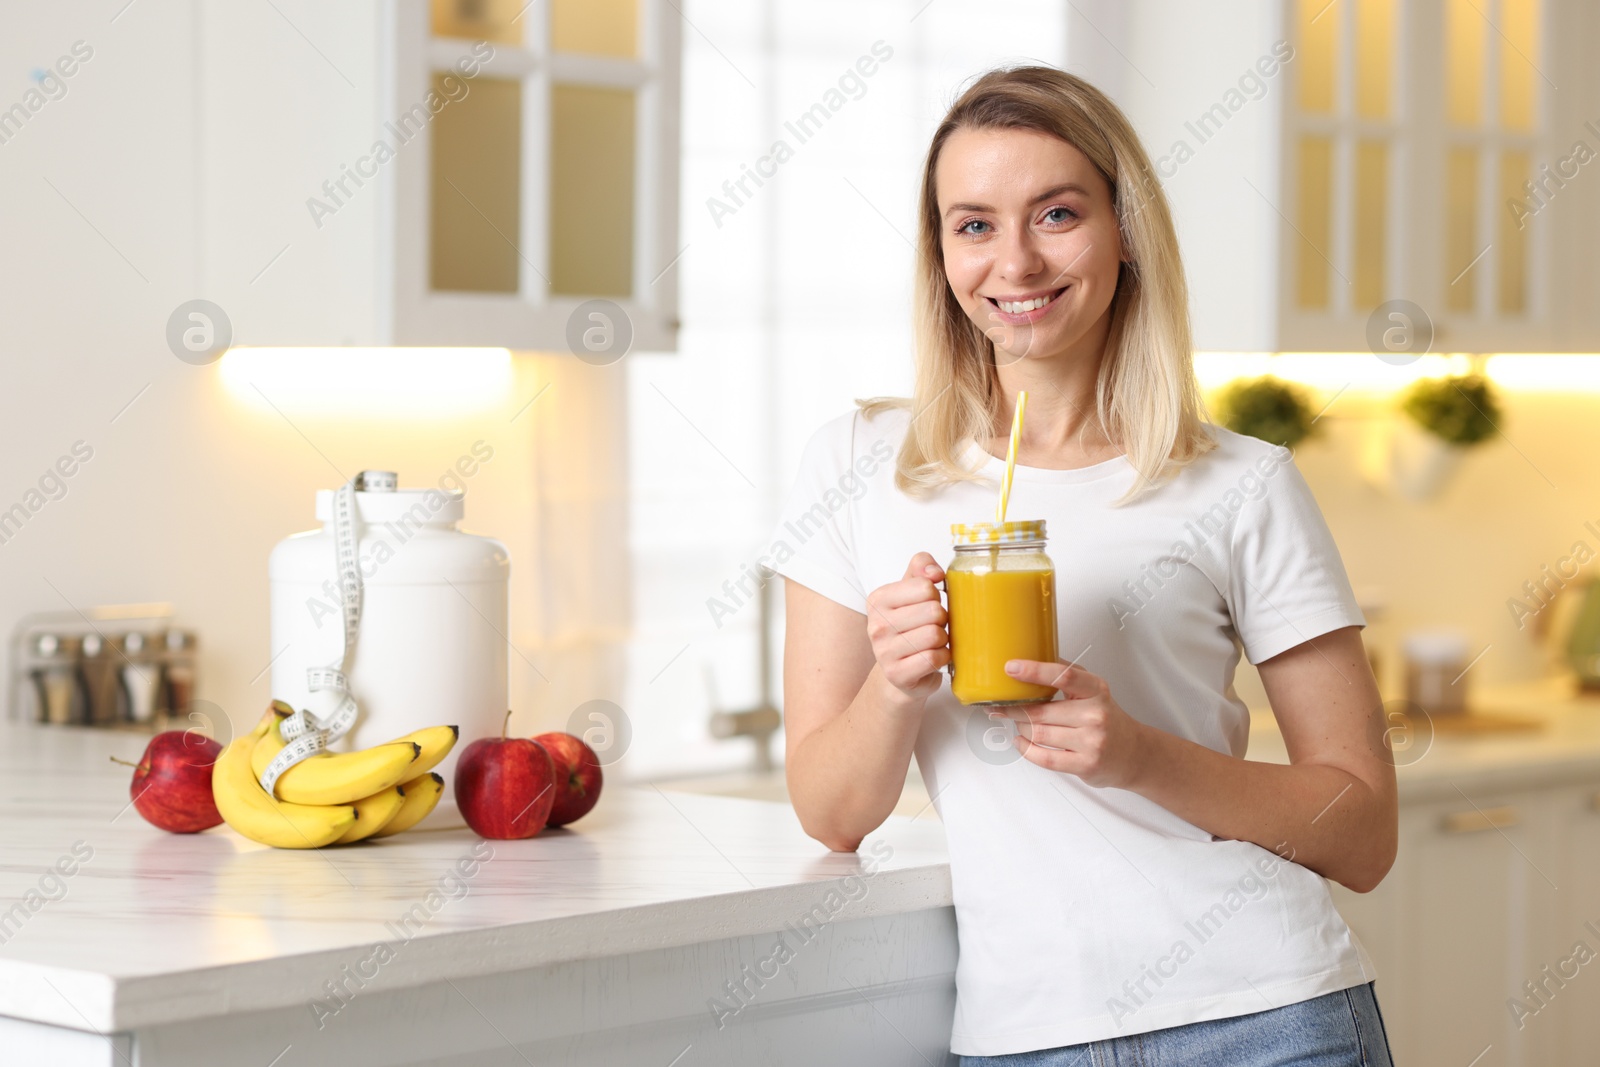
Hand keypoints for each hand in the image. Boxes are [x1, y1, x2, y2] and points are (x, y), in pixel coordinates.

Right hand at [864, 552, 949, 704]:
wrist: (899, 671)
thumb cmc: (909, 628)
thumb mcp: (911, 591)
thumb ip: (921, 568)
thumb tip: (934, 572)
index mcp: (878, 599)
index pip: (925, 586)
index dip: (936, 596)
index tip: (927, 605)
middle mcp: (876, 624)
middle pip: (933, 611)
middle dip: (942, 619)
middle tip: (932, 626)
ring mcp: (884, 651)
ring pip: (935, 635)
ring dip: (943, 639)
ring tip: (932, 642)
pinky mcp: (897, 674)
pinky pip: (933, 658)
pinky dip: (942, 657)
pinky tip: (933, 658)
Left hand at [988, 659, 1147, 788]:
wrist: (1134, 753)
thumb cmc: (1108, 719)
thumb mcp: (1095, 691)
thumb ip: (1069, 675)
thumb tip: (1036, 655)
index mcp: (1096, 690)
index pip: (1064, 676)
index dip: (1034, 671)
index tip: (1012, 668)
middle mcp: (1096, 715)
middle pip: (1041, 711)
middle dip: (1014, 708)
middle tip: (1000, 704)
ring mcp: (1091, 741)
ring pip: (1039, 733)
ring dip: (1020, 727)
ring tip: (1017, 722)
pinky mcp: (1085, 764)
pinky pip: (1044, 757)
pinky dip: (1025, 749)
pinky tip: (1020, 741)